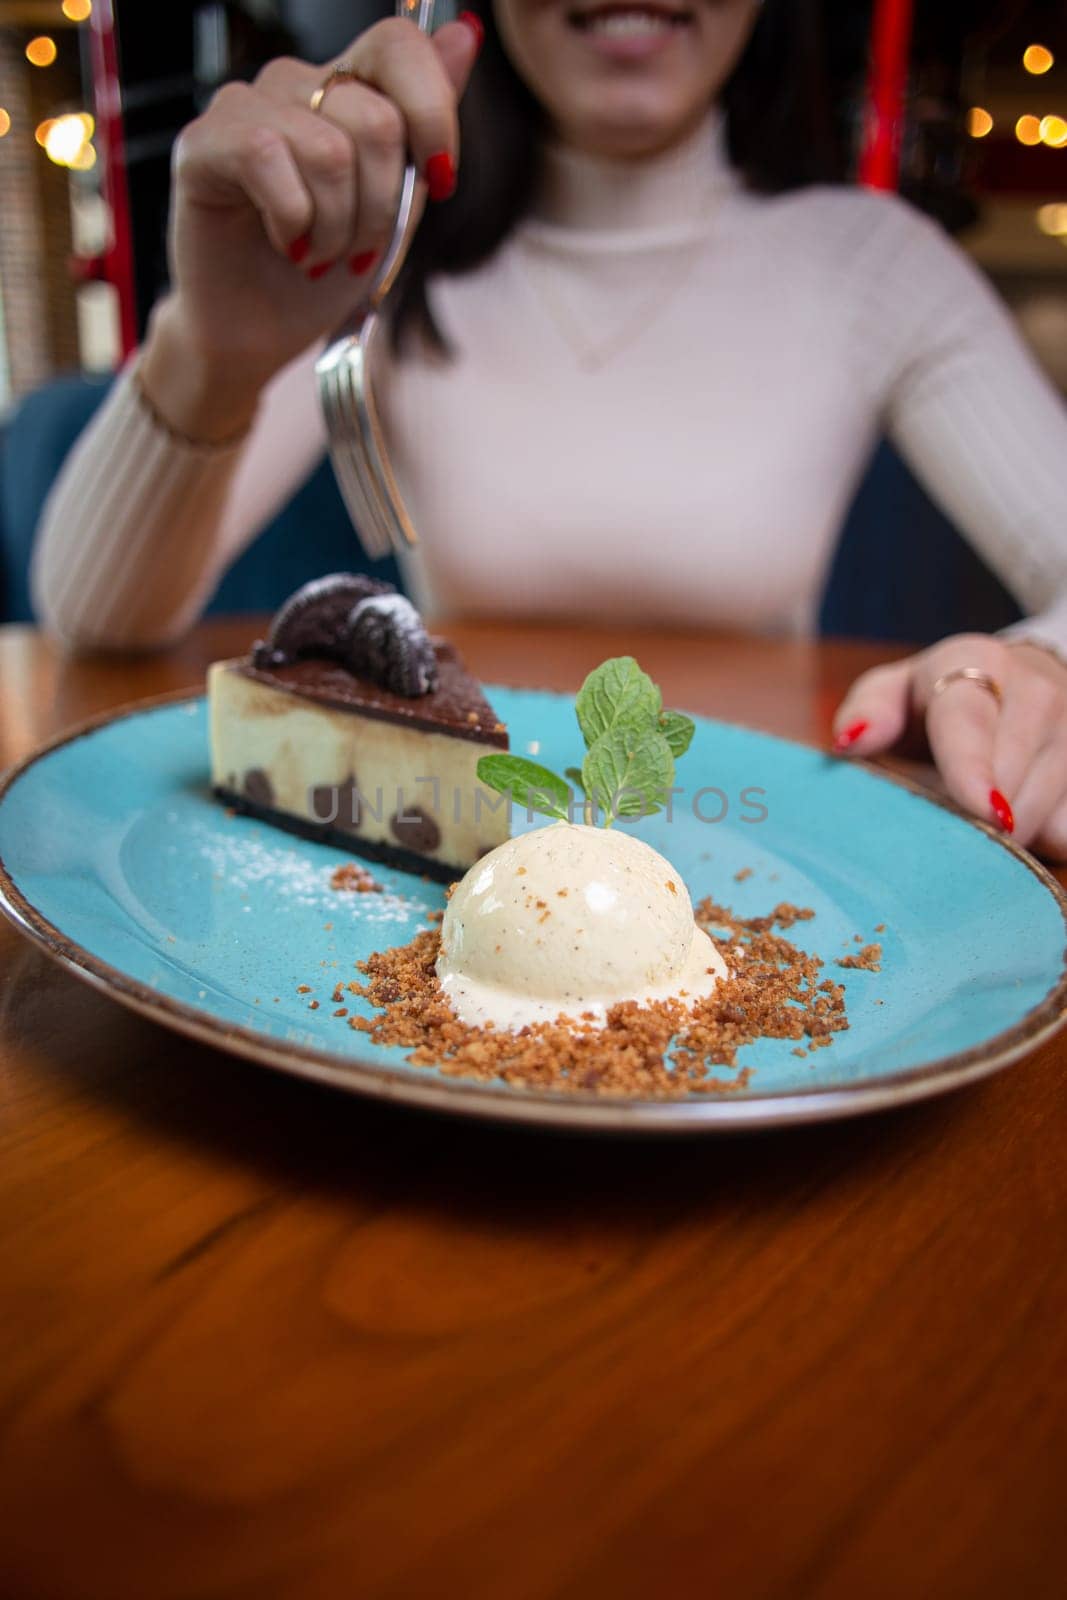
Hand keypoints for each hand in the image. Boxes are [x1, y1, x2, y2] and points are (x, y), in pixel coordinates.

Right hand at [141, 14, 481, 431]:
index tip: (439, 181)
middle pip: (376, 120)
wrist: (262, 334)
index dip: (433, 112)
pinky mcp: (203, 143)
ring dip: (336, 227)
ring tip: (317, 251)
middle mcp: (295, 84)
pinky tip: (283, 241)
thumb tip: (464, 35)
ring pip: (330, 151)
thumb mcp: (399, 206)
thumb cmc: (325, 274)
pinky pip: (268, 159)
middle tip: (355, 245)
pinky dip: (292, 221)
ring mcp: (245, 106)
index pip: (398, 45)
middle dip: (381, 207)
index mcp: (346, 89)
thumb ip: (427, 125)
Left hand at [831, 632, 1066, 859]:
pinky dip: (1043, 835)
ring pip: (1044, 809)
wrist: (1015, 679)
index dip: (974, 769)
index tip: (984, 813)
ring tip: (976, 813)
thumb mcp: (892, 693)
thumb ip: (868, 713)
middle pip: (1009, 778)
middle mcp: (1038, 688)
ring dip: (1005, 832)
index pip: (971, 721)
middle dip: (972, 817)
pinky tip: (1022, 814)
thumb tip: (851, 741)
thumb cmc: (935, 698)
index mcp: (975, 662)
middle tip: (943, 821)